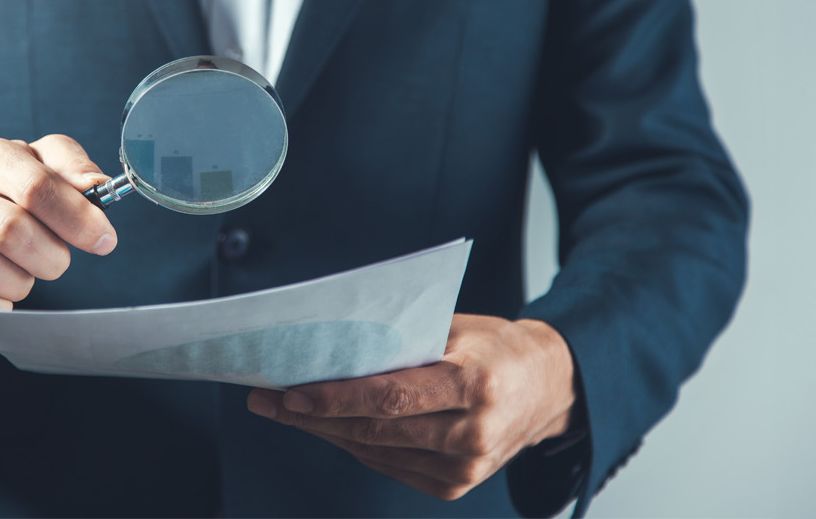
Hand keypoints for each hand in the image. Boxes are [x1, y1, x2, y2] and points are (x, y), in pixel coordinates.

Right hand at [0, 135, 117, 324]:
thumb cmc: (3, 199)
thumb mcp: (39, 166)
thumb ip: (72, 167)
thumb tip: (98, 184)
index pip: (36, 187)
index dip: (77, 218)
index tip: (103, 240)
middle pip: (13, 230)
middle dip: (51, 256)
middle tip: (57, 261)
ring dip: (22, 281)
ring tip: (26, 274)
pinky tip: (3, 294)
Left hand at [246, 314, 577, 499]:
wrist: (548, 388)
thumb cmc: (494, 348)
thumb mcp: (455, 329)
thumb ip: (402, 341)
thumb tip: (331, 349)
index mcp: (476, 383)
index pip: (391, 396)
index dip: (335, 399)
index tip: (289, 393)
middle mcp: (473, 432)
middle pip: (375, 428)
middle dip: (313, 416)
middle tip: (268, 400)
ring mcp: (466, 466)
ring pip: (375, 450)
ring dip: (327, 431)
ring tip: (288, 411)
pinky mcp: (455, 486)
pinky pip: (389, 465)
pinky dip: (356, 445)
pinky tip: (330, 427)